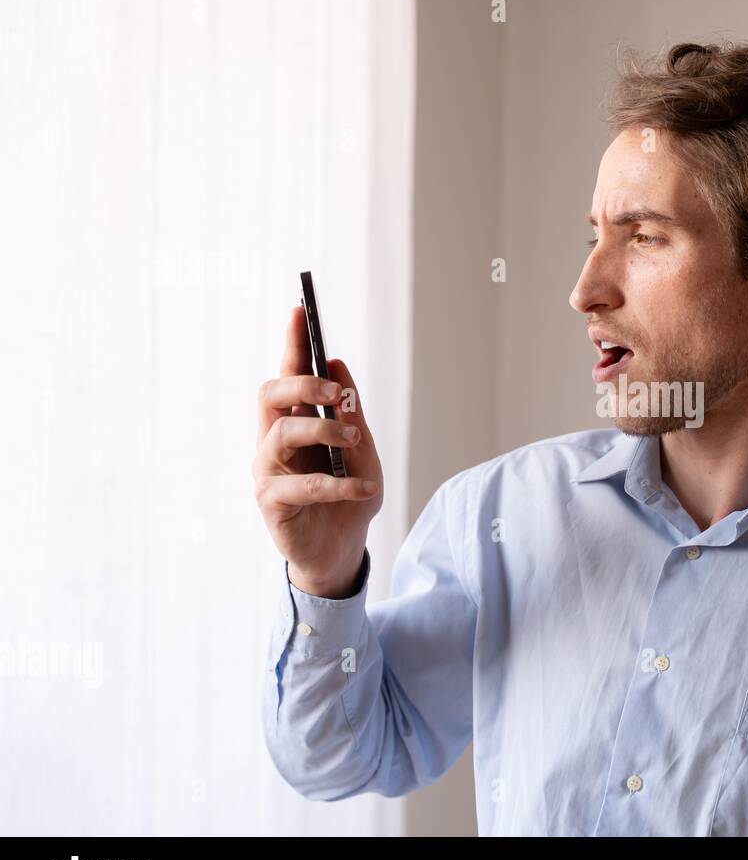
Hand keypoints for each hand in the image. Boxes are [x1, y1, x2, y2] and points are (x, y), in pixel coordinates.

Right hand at [252, 305, 382, 596]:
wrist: (342, 550)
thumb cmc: (349, 497)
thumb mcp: (363, 453)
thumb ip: (351, 415)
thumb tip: (339, 365)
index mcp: (296, 421)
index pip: (288, 375)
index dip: (292, 342)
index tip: (300, 309)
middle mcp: (274, 440)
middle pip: (270, 394)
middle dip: (304, 385)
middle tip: (338, 392)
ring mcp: (268, 470)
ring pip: (282, 433)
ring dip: (324, 430)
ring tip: (355, 441)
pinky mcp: (271, 502)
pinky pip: (302, 485)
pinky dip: (339, 484)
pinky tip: (365, 487)